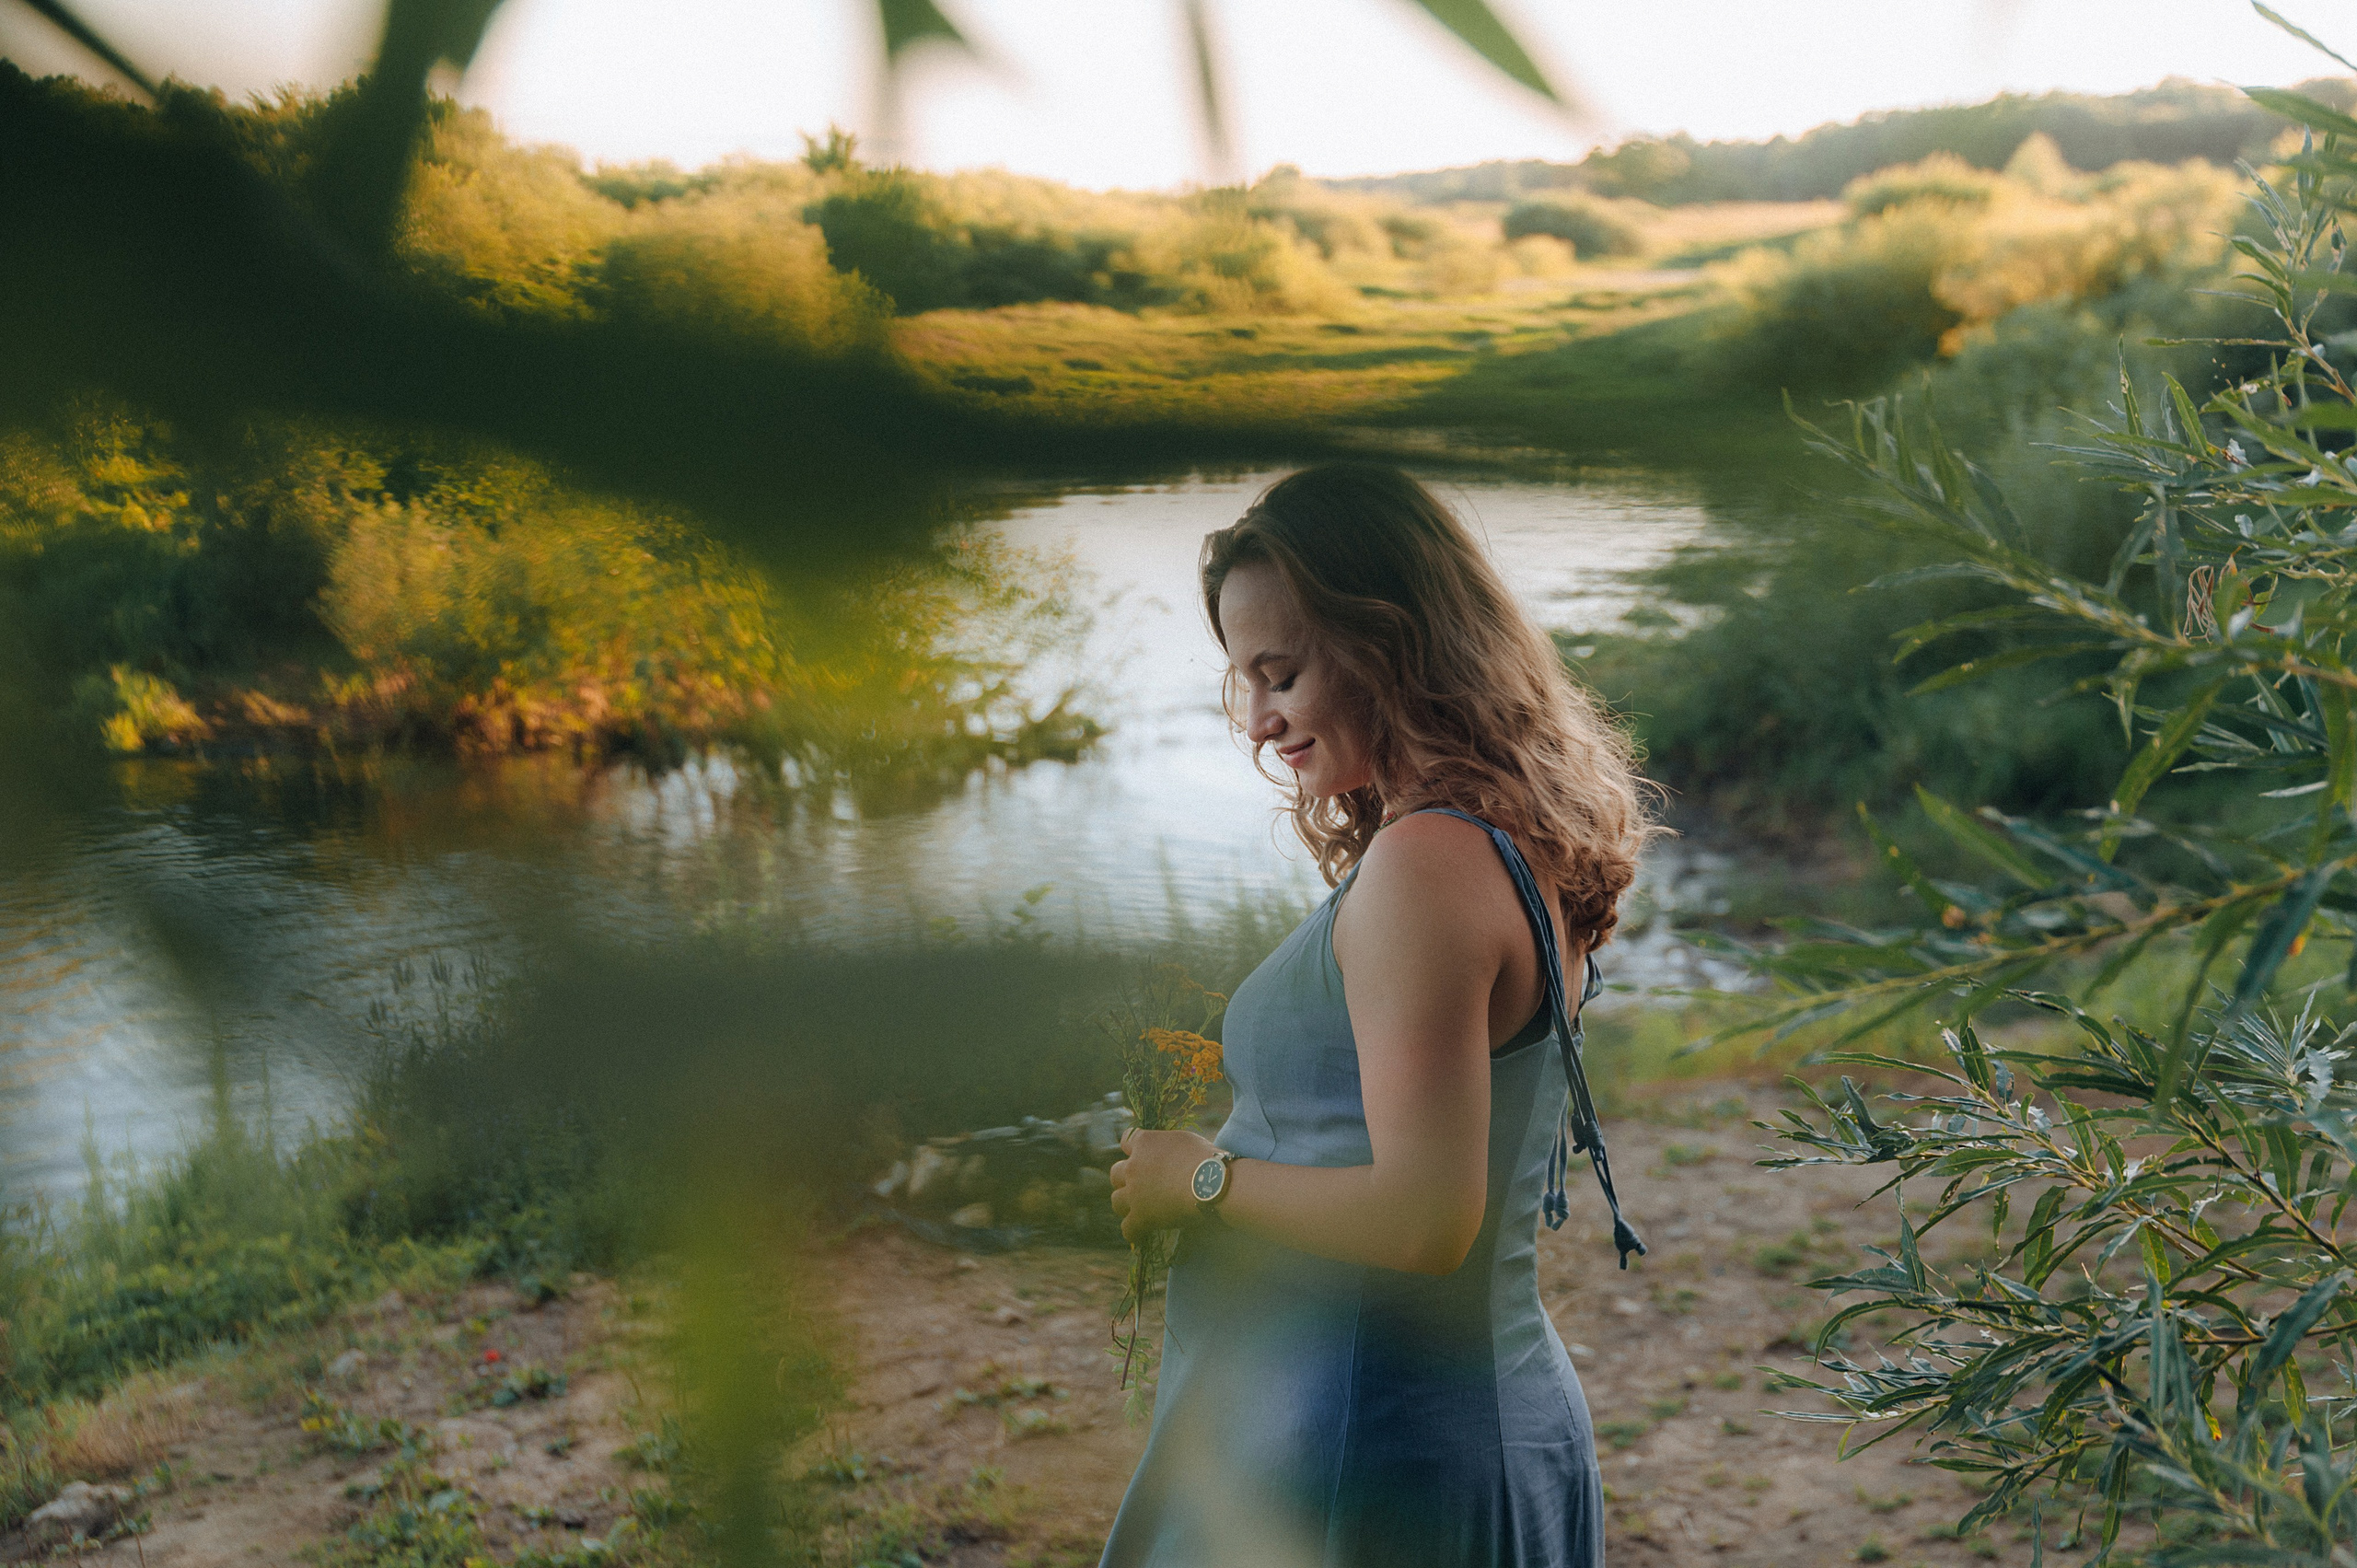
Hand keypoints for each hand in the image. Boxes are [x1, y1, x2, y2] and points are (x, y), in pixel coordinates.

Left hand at [1108, 1127, 1220, 1242]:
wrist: (1213, 1183)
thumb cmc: (1207, 1158)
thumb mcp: (1183, 1140)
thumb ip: (1165, 1146)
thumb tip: (1165, 1154)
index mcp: (1145, 1143)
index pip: (1126, 1141)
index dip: (1132, 1149)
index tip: (1141, 1156)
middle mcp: (1133, 1166)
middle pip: (1115, 1173)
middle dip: (1125, 1179)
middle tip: (1139, 1185)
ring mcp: (1135, 1193)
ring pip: (1116, 1200)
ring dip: (1126, 1203)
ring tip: (1138, 1208)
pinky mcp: (1142, 1216)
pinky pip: (1127, 1228)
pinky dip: (1133, 1231)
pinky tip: (1140, 1232)